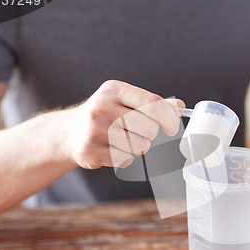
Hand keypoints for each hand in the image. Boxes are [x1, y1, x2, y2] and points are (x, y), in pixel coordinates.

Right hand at [63, 80, 184, 169]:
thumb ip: (153, 104)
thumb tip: (180, 107)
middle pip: (149, 128)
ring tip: (124, 141)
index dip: (169, 119)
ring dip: (138, 147)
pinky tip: (114, 150)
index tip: (173, 128)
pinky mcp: (89, 150)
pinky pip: (124, 159)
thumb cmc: (107, 115)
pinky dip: (125, 157)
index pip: (153, 103)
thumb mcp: (126, 101)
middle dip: (151, 135)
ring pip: (139, 146)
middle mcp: (101, 107)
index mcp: (114, 90)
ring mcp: (93, 129)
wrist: (69, 132)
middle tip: (140, 134)